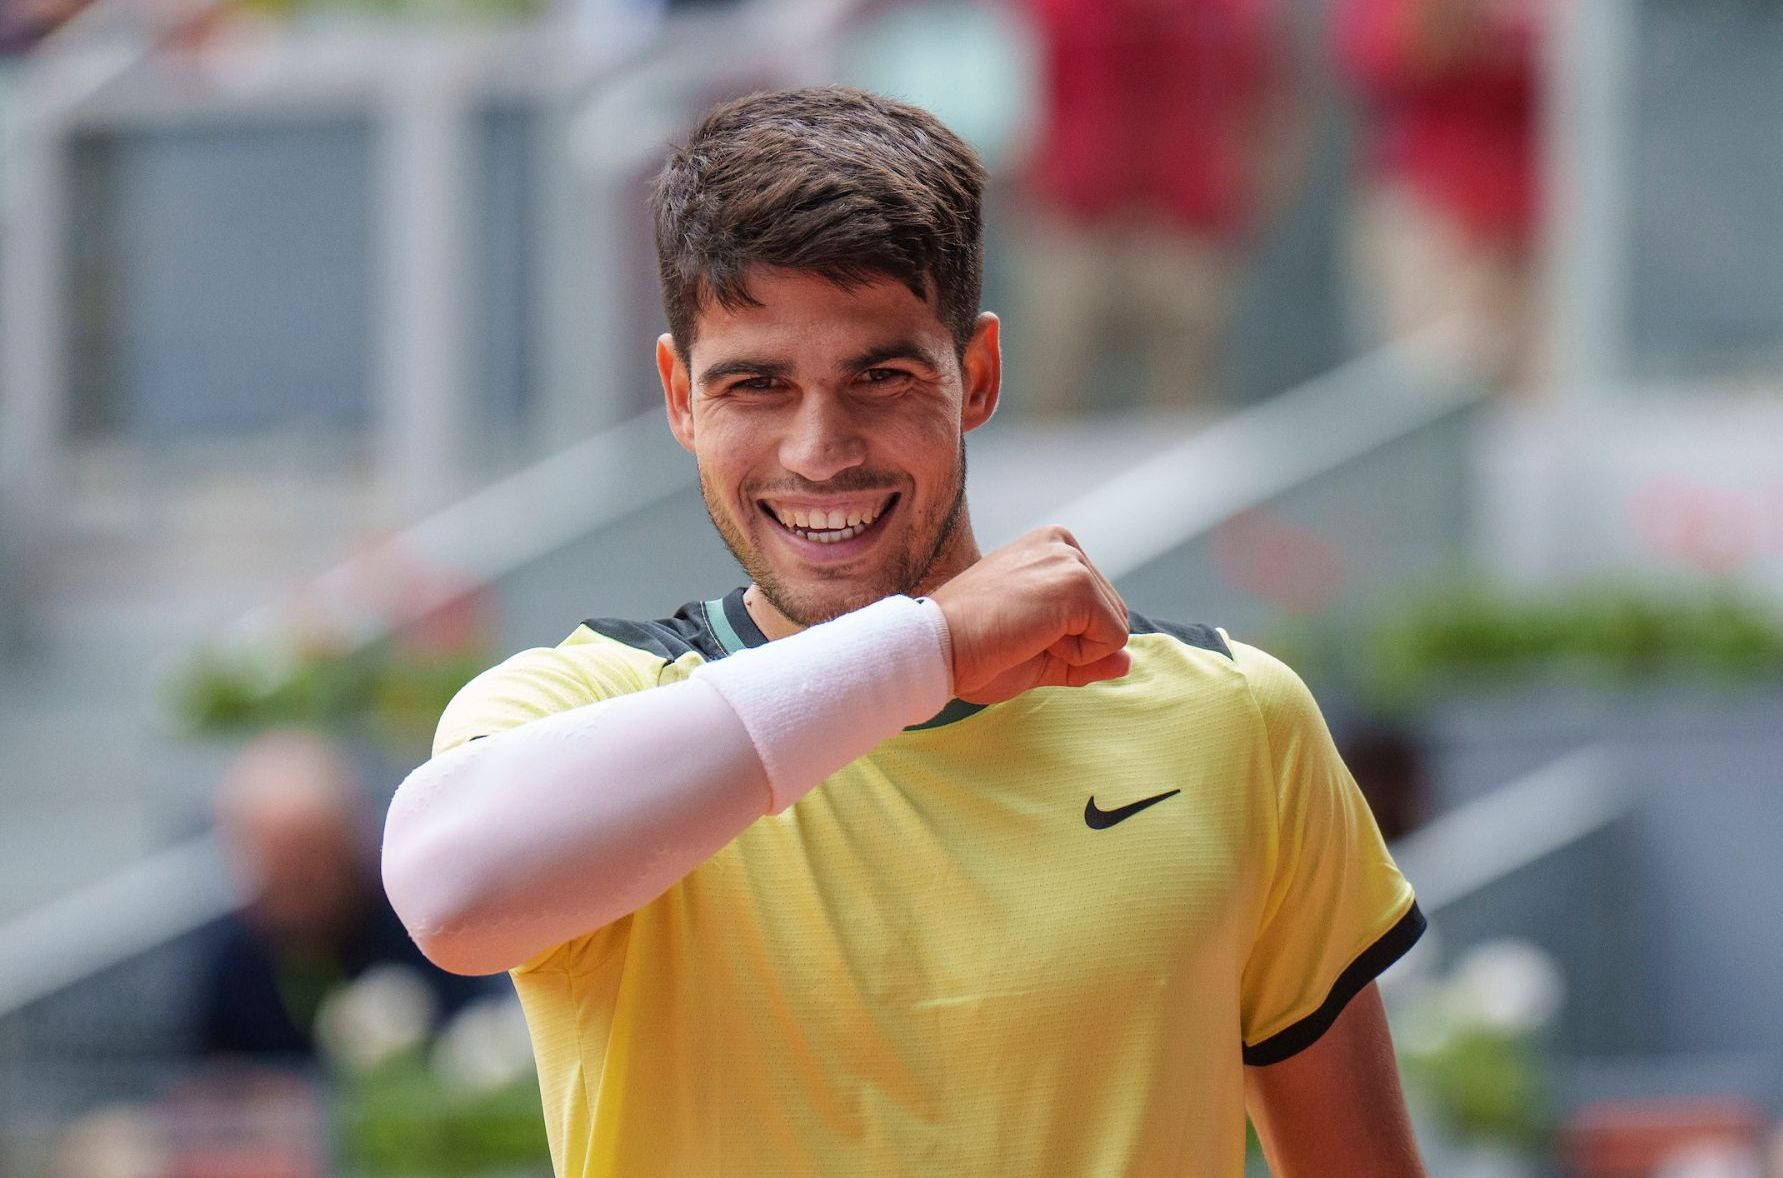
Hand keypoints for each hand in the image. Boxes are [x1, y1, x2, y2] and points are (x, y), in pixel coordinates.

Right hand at [930, 526, 1130, 704]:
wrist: (936, 646)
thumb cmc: (972, 646)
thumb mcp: (1040, 652)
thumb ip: (1086, 655)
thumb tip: (1127, 661)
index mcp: (1049, 548)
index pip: (1096, 606)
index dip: (1066, 638)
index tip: (1016, 630)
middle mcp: (1062, 544)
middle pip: (1112, 614)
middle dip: (1076, 643)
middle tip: (1020, 637)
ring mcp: (1070, 560)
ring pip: (1115, 626)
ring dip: (1076, 649)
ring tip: (1025, 636)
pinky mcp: (1077, 583)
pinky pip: (1114, 638)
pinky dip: (1080, 656)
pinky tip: (1035, 640)